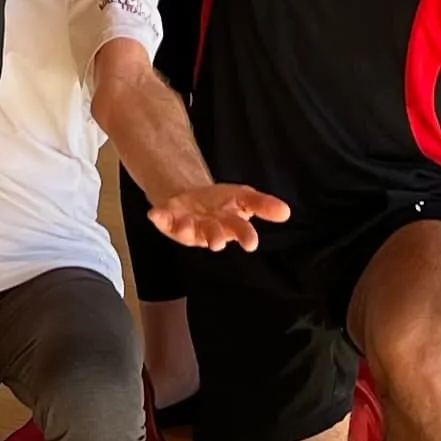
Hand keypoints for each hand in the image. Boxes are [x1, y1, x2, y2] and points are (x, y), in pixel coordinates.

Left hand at [145, 180, 291, 252]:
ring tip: (187, 224)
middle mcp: (209, 230)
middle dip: (216, 238)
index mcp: (229, 224)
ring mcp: (189, 228)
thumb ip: (262, 204)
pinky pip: (163, 221)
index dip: (245, 235)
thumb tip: (287, 212)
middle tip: (218, 243)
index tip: (251, 243)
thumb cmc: (220, 204)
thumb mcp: (243, 197)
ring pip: (189, 232)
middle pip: (214, 235)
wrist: (190, 201)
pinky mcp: (170, 223)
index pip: (241, 229)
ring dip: (188, 230)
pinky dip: (159, 219)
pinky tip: (154, 214)